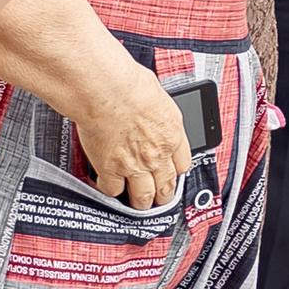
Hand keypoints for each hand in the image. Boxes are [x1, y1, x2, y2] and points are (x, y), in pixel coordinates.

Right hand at [70, 52, 190, 207]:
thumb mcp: (159, 96)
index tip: (172, 173)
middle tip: (159, 198)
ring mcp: (134, 165)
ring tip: (138, 204)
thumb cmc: (129, 84)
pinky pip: (112, 190)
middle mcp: (157, 155)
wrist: (106, 90)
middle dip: (163, 195)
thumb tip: (154, 111)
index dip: (176, 171)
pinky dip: (110, 190)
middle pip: (166, 186)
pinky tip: (107, 187)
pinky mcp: (110, 169)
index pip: (183, 165)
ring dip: (141, 202)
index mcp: (173, 135)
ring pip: (143, 196)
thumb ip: (159, 114)